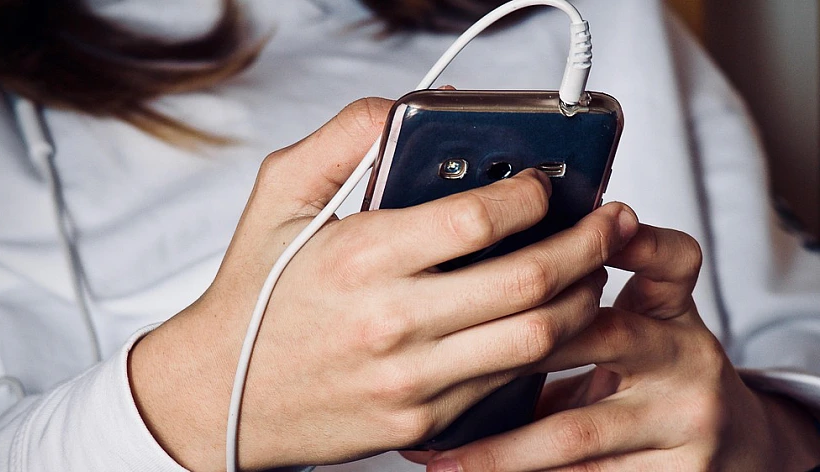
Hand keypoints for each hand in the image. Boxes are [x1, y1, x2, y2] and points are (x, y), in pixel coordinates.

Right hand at [126, 98, 639, 470]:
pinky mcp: (424, 420)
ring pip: (536, 337)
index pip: (478, 219)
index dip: (530, 193)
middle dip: (588, 243)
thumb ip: (342, 140)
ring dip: (582, 297)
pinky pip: (508, 381)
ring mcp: (414, 380)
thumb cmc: (256, 293)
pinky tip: (551, 319)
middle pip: (529, 280)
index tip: (546, 181)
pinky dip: (544, 346)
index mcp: (361, 259)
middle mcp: (393, 322)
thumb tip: (402, 111)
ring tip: (593, 269)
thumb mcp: (279, 197)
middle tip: (609, 221)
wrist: (223, 395)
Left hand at [424, 225, 819, 471]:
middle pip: (602, 335)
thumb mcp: (638, 325)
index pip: (670, 258)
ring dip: (501, 447)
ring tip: (443, 455)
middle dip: (518, 348)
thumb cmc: (656, 374)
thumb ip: (582, 309)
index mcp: (672, 309)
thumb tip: (477, 292)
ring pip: (576, 431)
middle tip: (447, 358)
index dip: (634, 240)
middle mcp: (687, 356)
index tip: (590, 224)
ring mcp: (685, 419)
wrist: (728, 443)